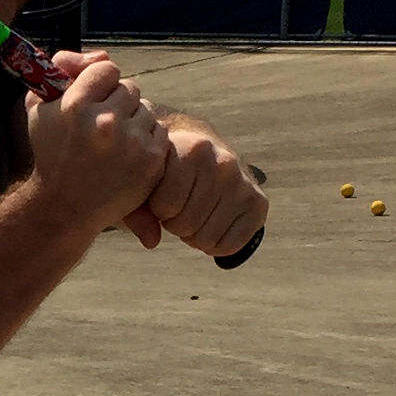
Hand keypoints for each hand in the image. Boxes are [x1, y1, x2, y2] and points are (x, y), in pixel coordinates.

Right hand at [23, 50, 171, 240]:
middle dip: (117, 102)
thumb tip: (101, 55)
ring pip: (146, 109)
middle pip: (129, 87)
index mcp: (75, 107)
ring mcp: (131, 143)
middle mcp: (105, 123)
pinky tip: (126, 155)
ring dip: (132, 121)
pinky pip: (159, 131)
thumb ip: (62, 67)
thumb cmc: (51, 151)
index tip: (92, 99)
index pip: (106, 68)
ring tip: (113, 143)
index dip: (100, 82)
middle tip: (102, 125)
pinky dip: (145, 140)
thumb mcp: (39, 107)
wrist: (66, 206)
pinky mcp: (151, 161)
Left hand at [134, 115, 268, 259]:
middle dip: (175, 224)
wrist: (201, 153)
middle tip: (178, 209)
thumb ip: (137, 208)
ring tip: (193, 214)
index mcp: (192, 148)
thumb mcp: (146, 178)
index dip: (158, 210)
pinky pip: (230, 246)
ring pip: (207, 238)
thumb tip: (151, 241)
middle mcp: (223, 162)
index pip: (166, 205)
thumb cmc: (166, 167)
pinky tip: (211, 224)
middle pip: (186, 224)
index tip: (160, 197)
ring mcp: (243, 183)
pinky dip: (215, 246)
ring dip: (194, 236)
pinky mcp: (258, 203)